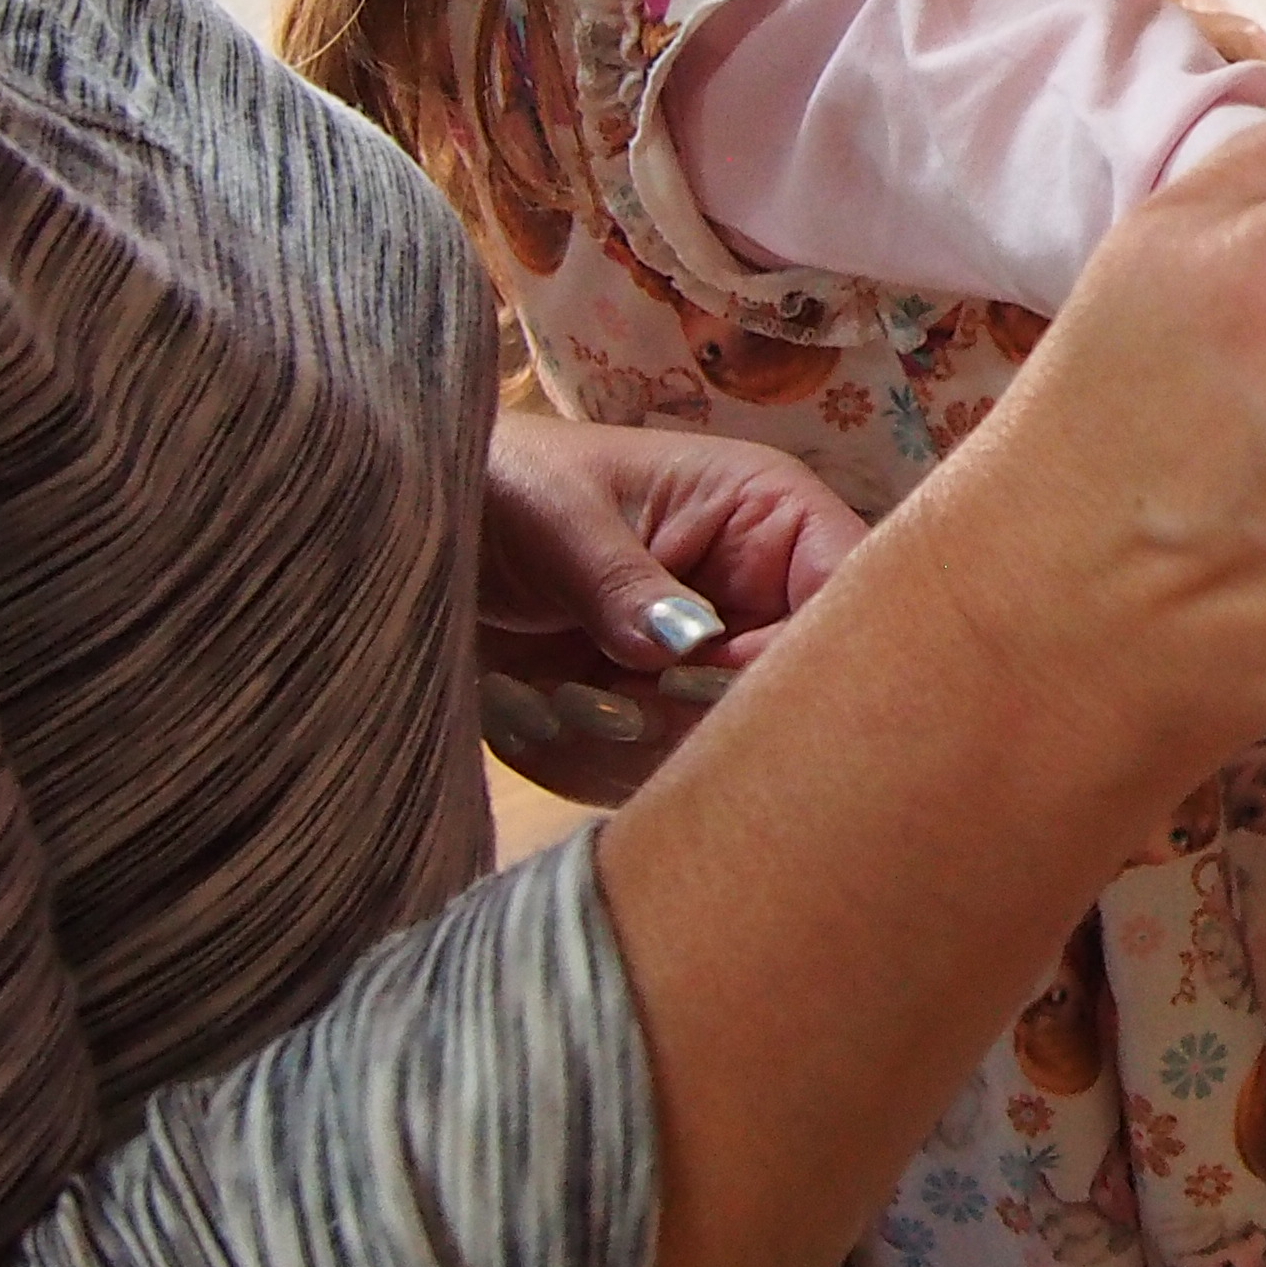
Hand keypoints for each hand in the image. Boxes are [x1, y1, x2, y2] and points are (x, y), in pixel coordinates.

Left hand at [476, 414, 871, 803]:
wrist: (423, 539)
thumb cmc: (507, 490)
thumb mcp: (558, 519)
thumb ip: (625, 580)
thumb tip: (689, 644)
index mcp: (770, 516)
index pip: (842, 593)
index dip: (790, 650)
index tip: (690, 673)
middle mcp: (763, 597)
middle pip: (792, 690)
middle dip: (693, 710)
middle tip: (602, 694)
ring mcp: (717, 665)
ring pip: (728, 747)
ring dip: (629, 740)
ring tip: (549, 694)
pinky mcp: (669, 719)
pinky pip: (666, 776)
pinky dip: (594, 764)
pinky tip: (538, 712)